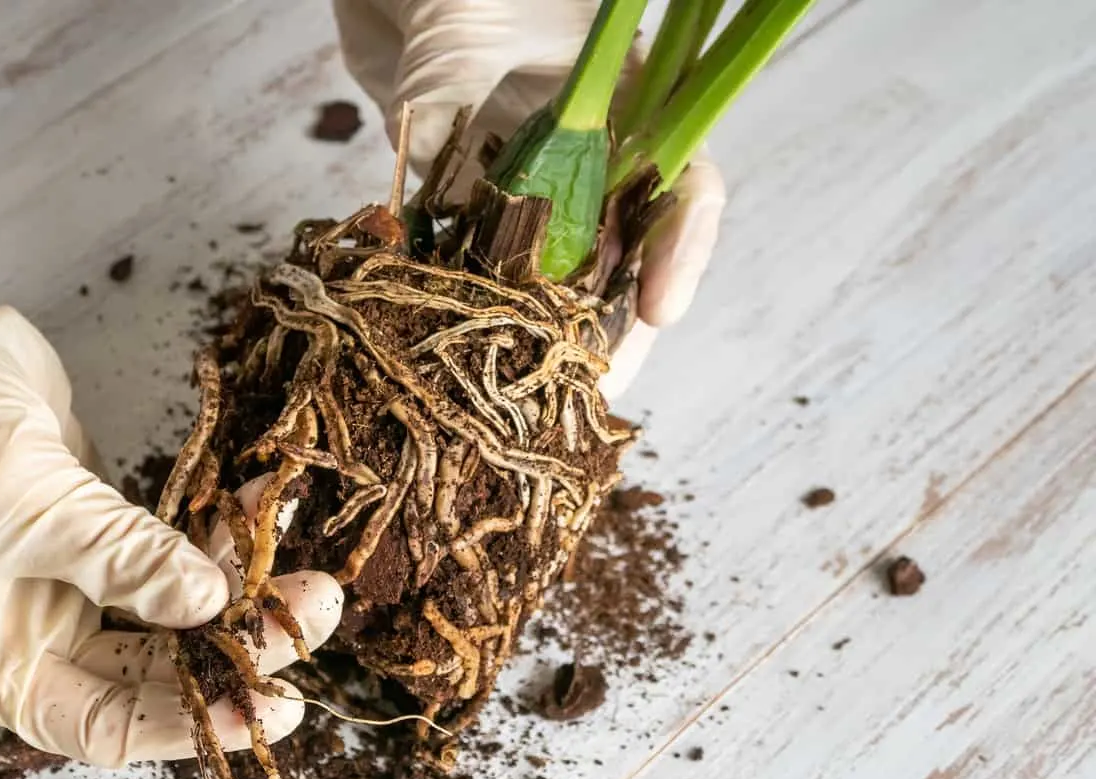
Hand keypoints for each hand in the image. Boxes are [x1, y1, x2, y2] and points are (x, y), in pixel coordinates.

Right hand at [0, 217, 342, 765]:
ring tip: (311, 575)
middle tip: (310, 618)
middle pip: (149, 676)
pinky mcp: (95, 536)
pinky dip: (214, 539)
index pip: (103, 728)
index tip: (270, 706)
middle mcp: (26, 639)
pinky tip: (263, 512)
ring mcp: (63, 587)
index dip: (190, 724)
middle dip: (232, 652)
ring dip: (237, 595)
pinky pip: (168, 555)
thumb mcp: (30, 503)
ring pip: (169, 618)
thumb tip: (210, 605)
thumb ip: (122, 558)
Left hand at [331, 0, 725, 397]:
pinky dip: (473, 317)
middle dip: (612, 330)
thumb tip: (436, 191)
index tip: (660, 309)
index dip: (678, 251)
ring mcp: (526, 183)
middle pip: (621, 255)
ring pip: (555, 279)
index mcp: (624, 104)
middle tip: (596, 393)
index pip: (679, 185)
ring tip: (540, 402)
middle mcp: (585, 153)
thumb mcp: (464, 38)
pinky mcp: (462, 202)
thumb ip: (456, 110)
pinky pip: (477, 272)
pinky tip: (467, 365)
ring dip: (548, 339)